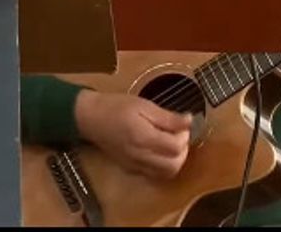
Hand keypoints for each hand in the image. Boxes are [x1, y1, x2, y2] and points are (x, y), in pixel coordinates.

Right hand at [74, 89, 191, 180]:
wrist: (90, 118)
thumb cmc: (116, 107)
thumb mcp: (144, 105)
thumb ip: (168, 117)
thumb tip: (190, 121)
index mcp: (143, 138)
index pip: (175, 147)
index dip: (185, 136)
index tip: (182, 124)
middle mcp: (140, 156)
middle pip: (174, 166)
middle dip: (183, 151)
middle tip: (178, 134)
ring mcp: (135, 165)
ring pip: (166, 174)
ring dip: (175, 160)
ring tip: (171, 142)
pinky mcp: (131, 169)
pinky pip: (154, 174)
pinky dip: (163, 166)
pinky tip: (159, 150)